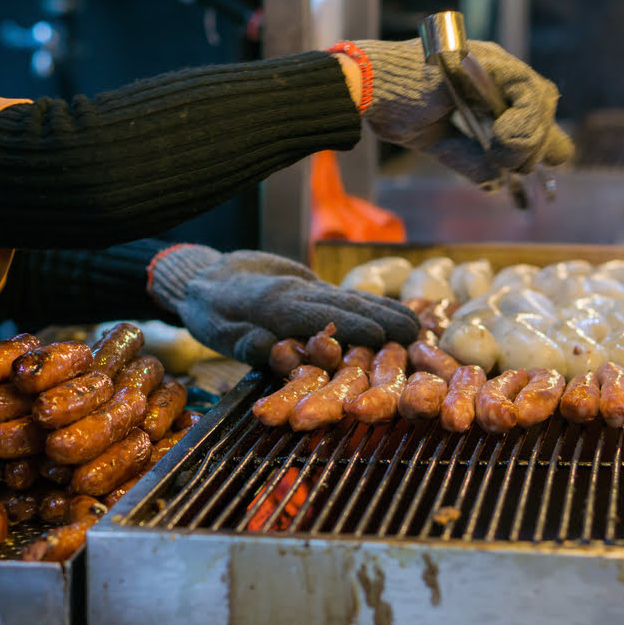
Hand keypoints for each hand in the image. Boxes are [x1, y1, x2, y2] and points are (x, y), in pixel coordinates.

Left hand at [148, 244, 419, 366]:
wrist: (207, 274)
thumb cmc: (211, 309)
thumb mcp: (218, 331)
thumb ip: (245, 341)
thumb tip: (272, 349)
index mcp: (273, 302)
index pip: (316, 314)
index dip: (348, 324)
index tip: (381, 335)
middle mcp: (298, 292)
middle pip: (343, 304)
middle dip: (380, 317)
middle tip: (414, 332)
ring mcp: (309, 289)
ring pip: (350, 299)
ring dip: (385, 310)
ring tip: (416, 323)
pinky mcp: (315, 290)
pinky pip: (348, 299)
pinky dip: (377, 305)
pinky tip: (400, 313)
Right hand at [350, 38, 573, 181]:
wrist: (367, 87)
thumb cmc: (392, 107)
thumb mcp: (437, 141)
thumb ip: (468, 157)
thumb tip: (496, 183)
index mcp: (480, 86)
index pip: (525, 109)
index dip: (537, 138)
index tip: (533, 167)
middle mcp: (492, 70)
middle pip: (541, 102)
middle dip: (538, 141)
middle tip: (517, 167)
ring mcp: (491, 63)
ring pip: (539, 98)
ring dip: (530, 136)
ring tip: (507, 157)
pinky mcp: (488, 62)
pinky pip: (526, 90)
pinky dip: (524, 120)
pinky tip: (505, 139)